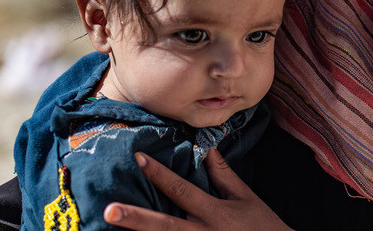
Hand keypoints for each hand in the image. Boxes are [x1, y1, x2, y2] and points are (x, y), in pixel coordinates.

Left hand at [104, 149, 291, 229]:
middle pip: (165, 226)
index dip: (160, 174)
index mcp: (215, 213)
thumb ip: (224, 176)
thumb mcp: (246, 198)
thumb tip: (207, 149)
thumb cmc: (263, 227)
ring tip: (111, 228)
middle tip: (109, 210)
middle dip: (137, 219)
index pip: (182, 191)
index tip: (139, 158)